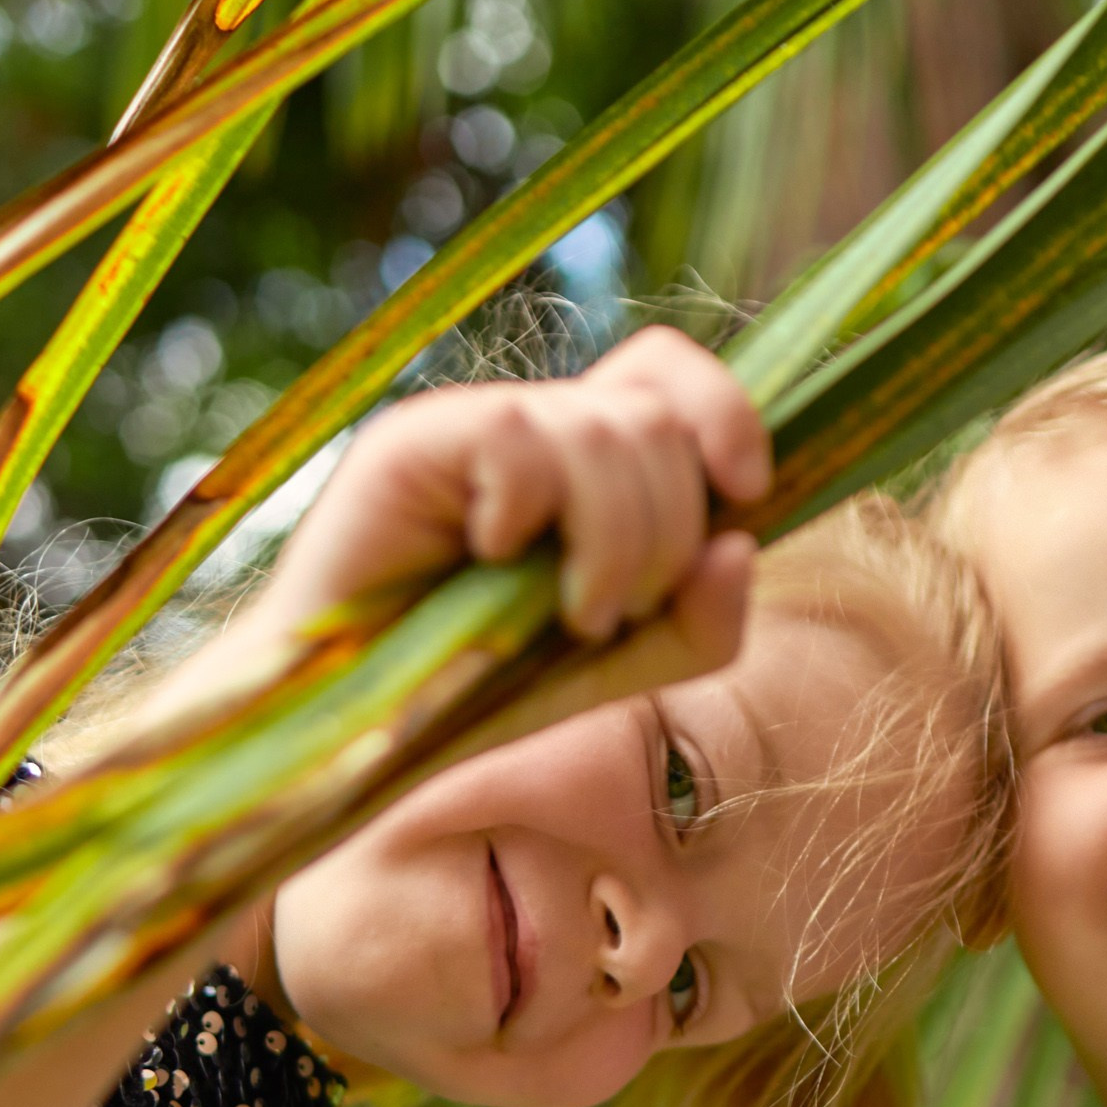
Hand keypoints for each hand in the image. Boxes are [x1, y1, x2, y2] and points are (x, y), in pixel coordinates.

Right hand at [253, 325, 770, 650]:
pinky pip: (515, 436)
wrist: (361, 731)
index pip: (672, 375)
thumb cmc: (487, 693)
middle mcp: (535, 429)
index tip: (744, 493)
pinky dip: (526, 511)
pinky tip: (489, 556)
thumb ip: (704, 624)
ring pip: (602, 430)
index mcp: (588, 463)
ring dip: (614, 541)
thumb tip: (740, 543)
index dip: (728, 415)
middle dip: (667, 531)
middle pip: (656, 419)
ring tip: (571, 613)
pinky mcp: (414, 442)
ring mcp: (473, 428)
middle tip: (608, 611)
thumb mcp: (627, 671)